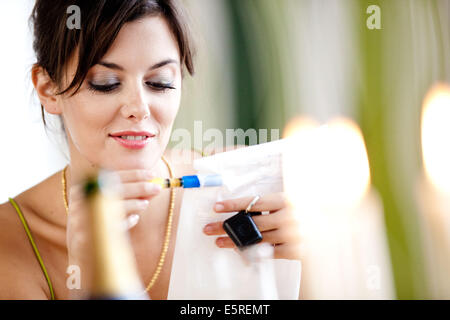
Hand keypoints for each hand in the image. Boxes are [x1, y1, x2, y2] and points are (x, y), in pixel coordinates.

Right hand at [65, 169, 161, 297]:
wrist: (81, 249)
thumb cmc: (98, 221)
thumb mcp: (107, 203)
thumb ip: (126, 194)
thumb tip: (152, 186)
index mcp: (84, 188)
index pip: (112, 176)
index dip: (133, 174)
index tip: (152, 173)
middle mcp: (81, 201)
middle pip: (114, 189)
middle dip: (139, 187)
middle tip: (157, 188)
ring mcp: (83, 219)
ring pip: (113, 205)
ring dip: (134, 203)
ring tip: (145, 204)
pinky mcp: (88, 236)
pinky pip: (113, 226)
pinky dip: (127, 221)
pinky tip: (135, 219)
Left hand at [202, 192, 300, 259]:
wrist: (328, 230)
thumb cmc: (304, 212)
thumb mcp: (290, 201)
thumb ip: (269, 203)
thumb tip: (242, 207)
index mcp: (285, 199)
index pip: (253, 202)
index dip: (233, 204)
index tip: (217, 207)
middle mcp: (288, 216)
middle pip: (250, 222)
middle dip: (226, 226)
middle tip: (209, 228)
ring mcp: (291, 234)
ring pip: (255, 239)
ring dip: (234, 241)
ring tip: (219, 241)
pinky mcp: (293, 250)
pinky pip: (267, 252)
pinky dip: (252, 252)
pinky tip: (239, 250)